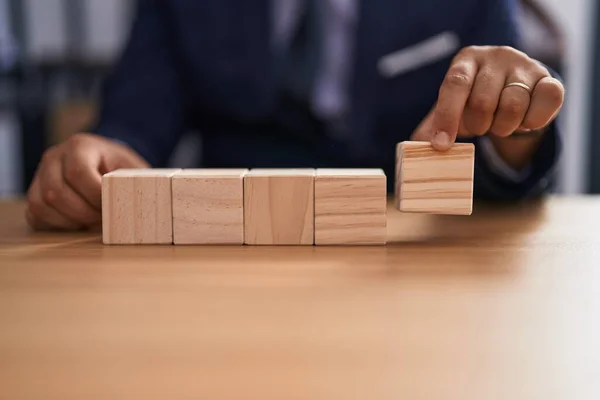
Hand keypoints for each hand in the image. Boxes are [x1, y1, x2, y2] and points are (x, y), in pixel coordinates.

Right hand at [26, 133, 148, 230]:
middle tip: (104, 219)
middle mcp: (54, 157)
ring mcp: (40, 175)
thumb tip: (155, 204)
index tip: (114, 206)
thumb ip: (137, 182)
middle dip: (84, 213)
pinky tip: (78, 223)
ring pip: (42, 205)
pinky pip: (36, 214)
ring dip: (71, 221)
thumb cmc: (121, 167)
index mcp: (80, 145)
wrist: (106, 161)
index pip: (78, 173)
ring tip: (93, 221)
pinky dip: (58, 225)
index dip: (96, 196)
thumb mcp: (133, 168)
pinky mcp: (34, 193)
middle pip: (56, 192)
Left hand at [411, 46, 564, 150]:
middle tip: (478, 127)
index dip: (447, 117)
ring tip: (498, 123)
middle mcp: (496, 56)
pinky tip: (523, 122)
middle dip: (478, 125)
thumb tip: (413, 146)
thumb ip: (432, 126)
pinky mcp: (550, 80)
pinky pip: (545, 103)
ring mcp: (525, 65)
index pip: (454, 85)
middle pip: (483, 101)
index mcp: (466, 60)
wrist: (512, 92)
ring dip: (503, 127)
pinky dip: (532, 122)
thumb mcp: (451, 109)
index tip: (441, 145)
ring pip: (513, 106)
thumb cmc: (473, 101)